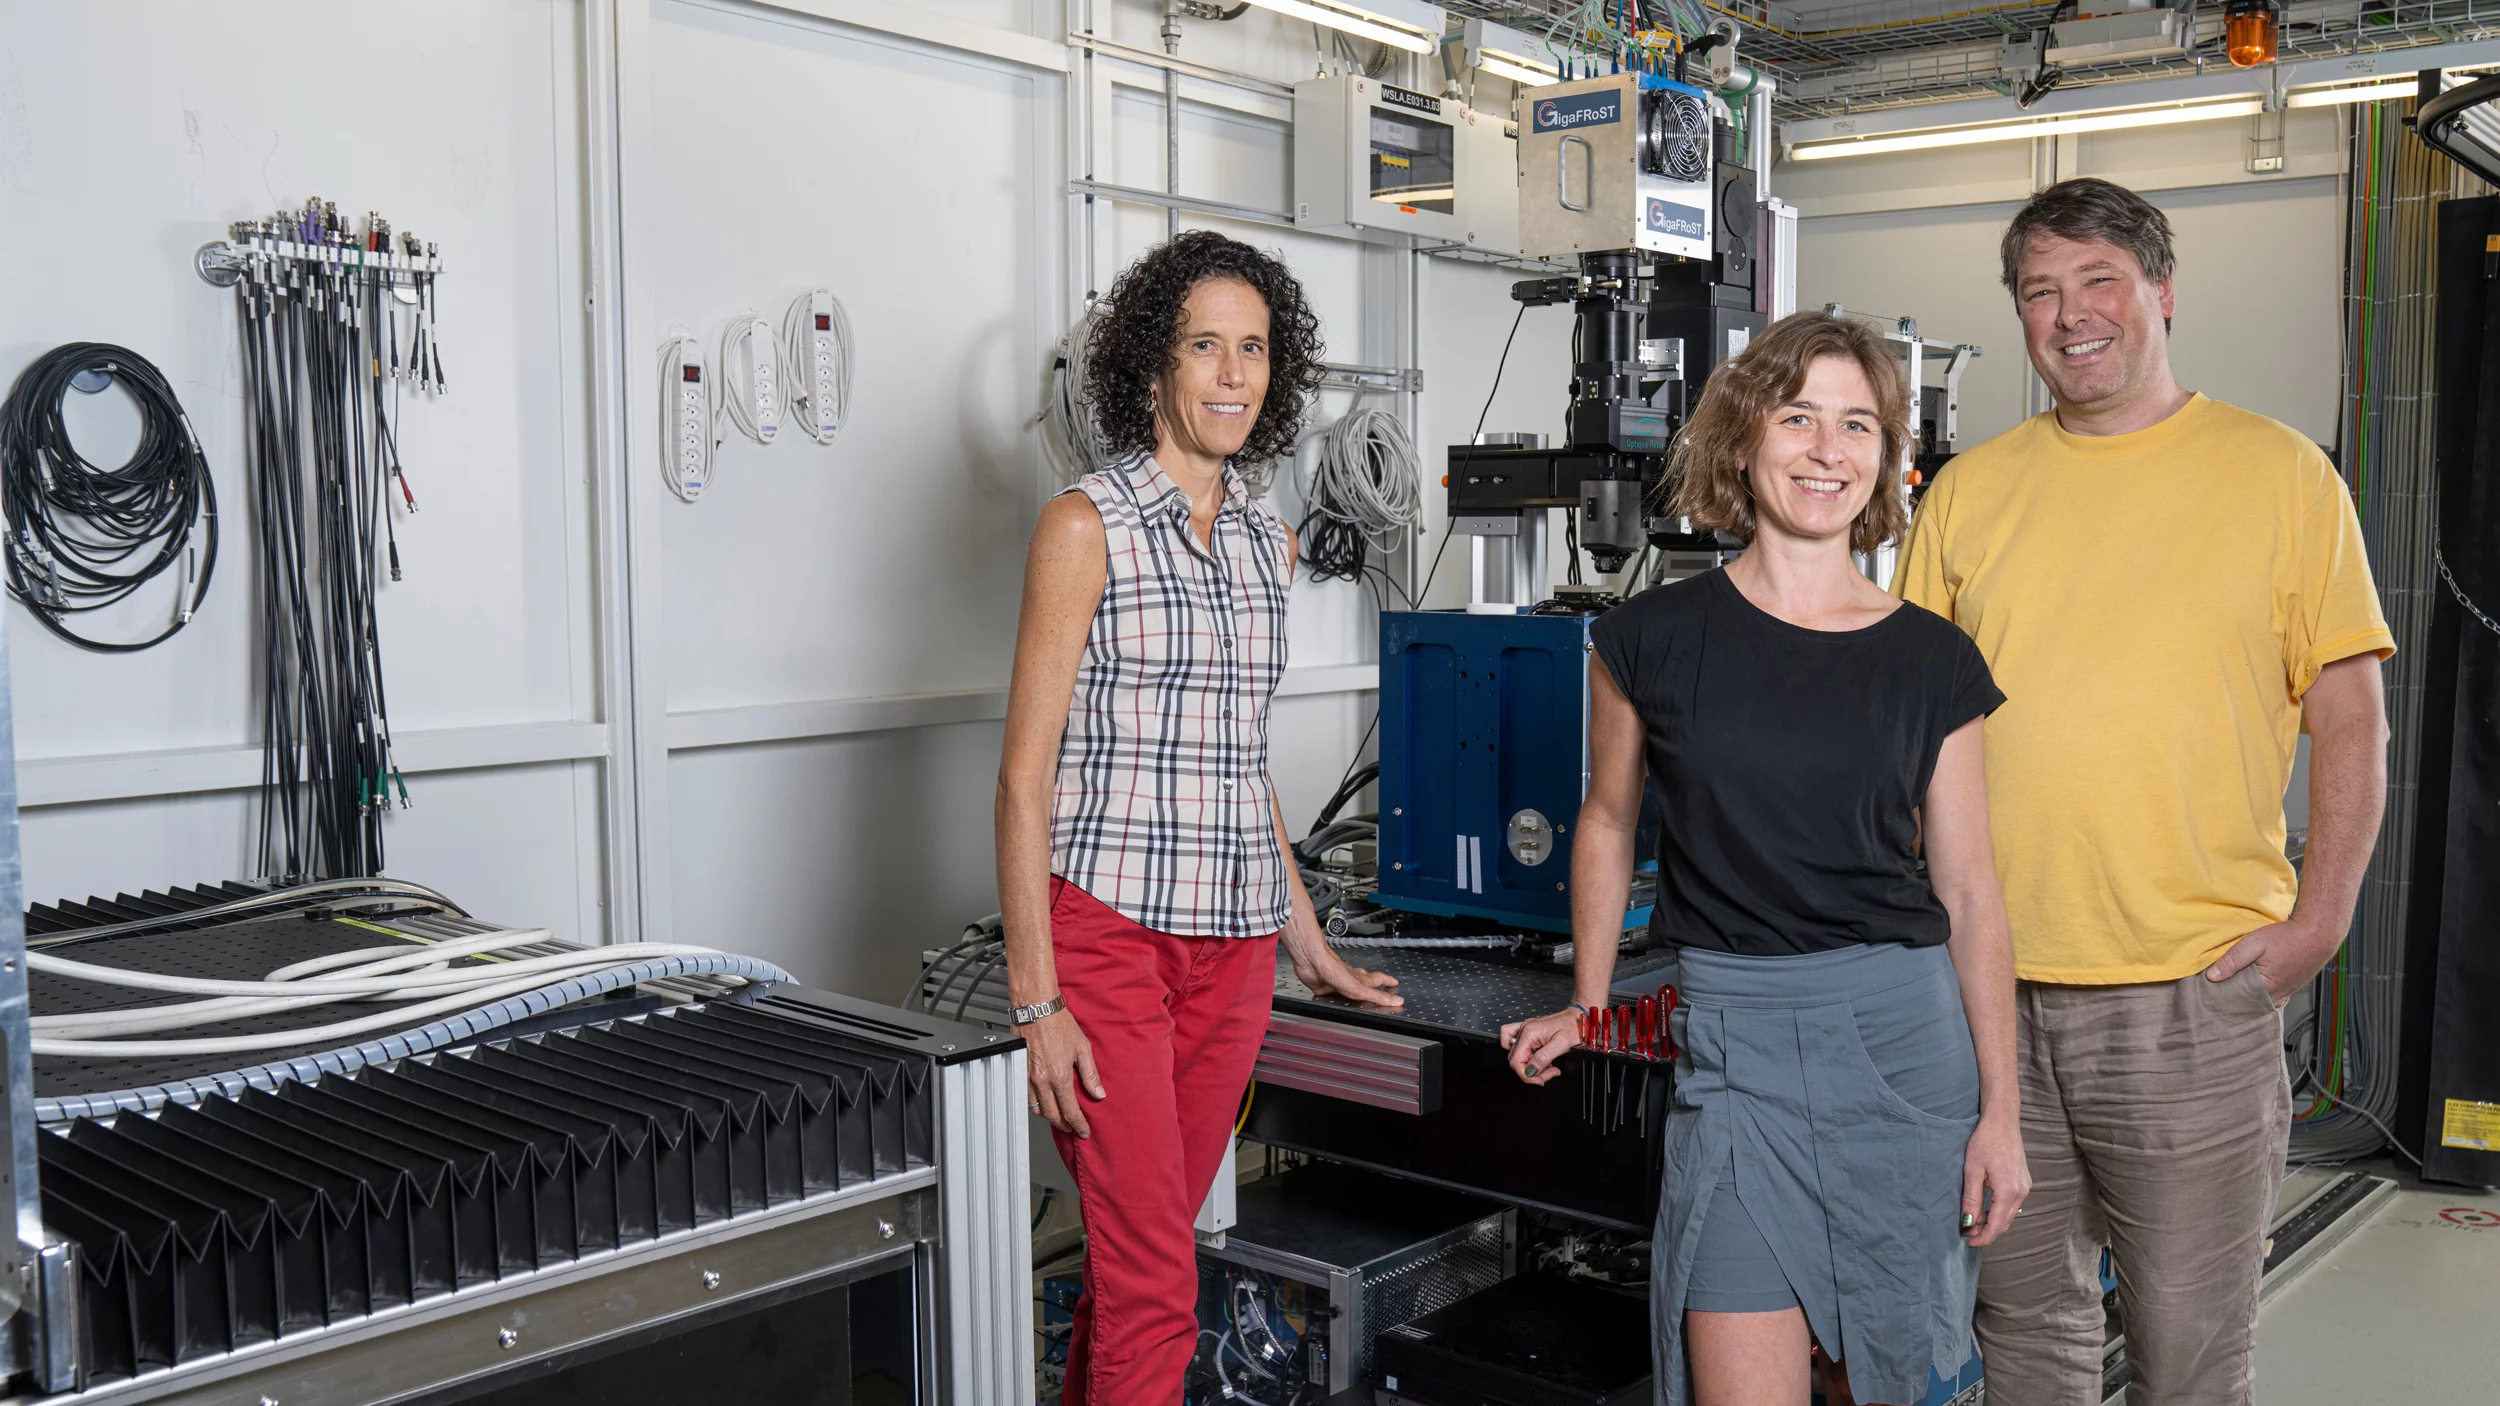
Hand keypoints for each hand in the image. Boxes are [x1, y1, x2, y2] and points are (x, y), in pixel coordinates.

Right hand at [1022, 1008, 1105, 1138]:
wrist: (1036, 1008)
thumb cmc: (1058, 1023)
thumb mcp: (1082, 1047)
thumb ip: (1090, 1074)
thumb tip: (1098, 1093)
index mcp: (1059, 1076)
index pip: (1070, 1111)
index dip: (1078, 1124)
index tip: (1083, 1130)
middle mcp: (1042, 1080)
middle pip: (1052, 1115)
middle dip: (1064, 1125)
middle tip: (1072, 1128)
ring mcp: (1028, 1077)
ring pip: (1036, 1109)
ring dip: (1048, 1117)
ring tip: (1059, 1117)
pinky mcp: (1020, 1071)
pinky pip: (1026, 1097)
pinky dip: (1035, 1105)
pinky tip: (1043, 1102)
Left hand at [1290, 949, 1403, 1007]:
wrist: (1312, 963)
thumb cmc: (1334, 970)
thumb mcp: (1360, 988)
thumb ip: (1377, 996)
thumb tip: (1397, 1001)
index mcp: (1361, 980)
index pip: (1379, 979)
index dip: (1388, 981)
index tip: (1395, 983)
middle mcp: (1350, 980)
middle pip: (1365, 981)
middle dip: (1374, 984)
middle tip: (1381, 986)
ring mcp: (1337, 983)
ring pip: (1350, 987)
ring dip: (1356, 989)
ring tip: (1360, 994)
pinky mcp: (1324, 988)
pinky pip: (1334, 994)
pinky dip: (1338, 996)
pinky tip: (1336, 999)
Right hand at [1499, 1009, 1581, 1086]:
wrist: (1579, 1018)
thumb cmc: (1573, 1027)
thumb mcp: (1561, 1044)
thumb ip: (1543, 1058)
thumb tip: (1530, 1071)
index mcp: (1529, 1032)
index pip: (1516, 1061)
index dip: (1527, 1075)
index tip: (1541, 1080)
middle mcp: (1524, 1030)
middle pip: (1515, 1060)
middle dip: (1531, 1072)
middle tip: (1549, 1072)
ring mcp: (1525, 1030)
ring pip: (1515, 1055)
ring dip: (1529, 1065)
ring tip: (1546, 1065)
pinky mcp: (1529, 1032)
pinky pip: (1513, 1043)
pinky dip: (1521, 1054)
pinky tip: (1533, 1057)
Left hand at [1961, 1113, 2029, 1246]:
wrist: (2002, 1122)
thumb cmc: (1984, 1142)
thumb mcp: (1972, 1171)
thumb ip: (1971, 1199)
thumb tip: (1968, 1223)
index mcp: (2009, 1190)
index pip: (1997, 1225)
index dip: (1983, 1237)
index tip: (1969, 1242)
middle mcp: (2021, 1191)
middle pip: (2005, 1222)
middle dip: (1986, 1231)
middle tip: (1967, 1232)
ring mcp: (2025, 1186)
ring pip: (2009, 1214)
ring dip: (1992, 1221)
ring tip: (1972, 1221)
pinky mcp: (2024, 1182)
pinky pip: (2012, 1204)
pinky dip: (1999, 1210)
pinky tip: (1985, 1208)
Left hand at [2205, 917, 2338, 1006]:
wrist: (2318, 933)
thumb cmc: (2288, 937)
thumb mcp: (2254, 943)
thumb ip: (2232, 960)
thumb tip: (2212, 976)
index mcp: (2266, 989)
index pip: (2237, 1001)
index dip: (2222, 995)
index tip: (2210, 991)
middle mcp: (2277, 996)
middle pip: (2248, 1003)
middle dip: (2233, 997)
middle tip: (2218, 988)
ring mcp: (2286, 994)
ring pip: (2260, 1000)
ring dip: (2247, 994)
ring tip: (2234, 984)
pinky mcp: (2291, 989)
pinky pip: (2271, 996)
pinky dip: (2260, 992)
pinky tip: (2253, 983)